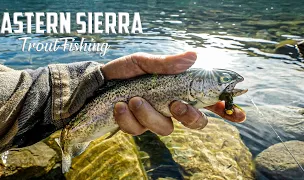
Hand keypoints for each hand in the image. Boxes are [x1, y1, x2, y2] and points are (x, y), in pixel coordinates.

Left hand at [101, 51, 245, 135]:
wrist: (97, 83)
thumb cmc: (123, 71)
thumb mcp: (143, 62)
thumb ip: (166, 63)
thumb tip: (193, 56)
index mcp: (178, 90)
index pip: (207, 101)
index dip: (225, 109)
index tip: (239, 114)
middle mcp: (170, 107)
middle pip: (195, 123)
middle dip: (189, 117)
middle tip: (176, 105)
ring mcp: (154, 119)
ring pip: (164, 129)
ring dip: (149, 114)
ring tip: (134, 99)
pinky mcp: (136, 127)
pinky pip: (139, 131)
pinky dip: (128, 119)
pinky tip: (119, 107)